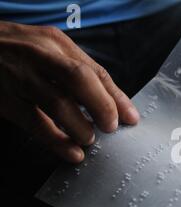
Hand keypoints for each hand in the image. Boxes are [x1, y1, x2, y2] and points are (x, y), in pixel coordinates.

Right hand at [0, 21, 139, 162]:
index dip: (116, 97)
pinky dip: (56, 140)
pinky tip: (70, 152)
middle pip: (79, 79)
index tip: (131, 118)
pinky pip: (33, 122)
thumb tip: (113, 104)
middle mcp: (39, 56)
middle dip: (101, 106)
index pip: (94, 71)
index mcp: (56, 43)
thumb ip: (78, 73)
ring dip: (79, 126)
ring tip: (89, 140)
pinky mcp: (3, 98)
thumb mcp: (48, 52)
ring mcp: (19, 76)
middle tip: (111, 128)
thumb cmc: (16, 53)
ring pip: (57, 101)